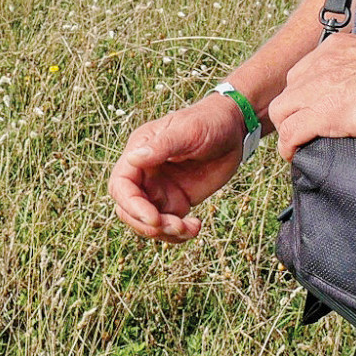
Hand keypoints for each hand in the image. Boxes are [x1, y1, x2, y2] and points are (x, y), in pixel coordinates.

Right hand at [108, 96, 246, 243]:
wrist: (234, 129)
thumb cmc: (209, 121)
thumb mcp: (187, 131)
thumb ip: (161, 146)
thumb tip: (132, 158)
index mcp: (140, 152)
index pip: (121, 185)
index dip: (131, 205)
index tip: (153, 218)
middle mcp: (145, 174)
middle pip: (129, 209)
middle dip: (147, 224)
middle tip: (176, 226)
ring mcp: (160, 190)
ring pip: (147, 223)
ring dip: (164, 233)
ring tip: (190, 228)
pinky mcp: (177, 201)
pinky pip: (168, 226)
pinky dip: (178, 234)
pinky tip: (196, 226)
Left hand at [266, 34, 355, 159]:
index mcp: (338, 49)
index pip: (302, 73)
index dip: (304, 96)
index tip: (311, 111)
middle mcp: (323, 63)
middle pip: (287, 92)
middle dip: (291, 114)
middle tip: (303, 132)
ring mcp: (321, 87)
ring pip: (282, 112)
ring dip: (288, 131)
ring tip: (299, 146)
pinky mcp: (326, 112)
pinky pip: (292, 133)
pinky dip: (291, 147)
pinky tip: (297, 155)